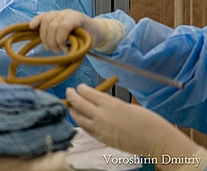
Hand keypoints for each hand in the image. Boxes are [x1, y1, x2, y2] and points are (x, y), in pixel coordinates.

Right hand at [28, 10, 106, 52]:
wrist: (95, 28)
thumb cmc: (92, 37)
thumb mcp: (89, 42)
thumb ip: (77, 45)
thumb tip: (64, 51)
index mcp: (77, 18)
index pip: (64, 25)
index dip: (60, 39)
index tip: (63, 48)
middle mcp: (67, 13)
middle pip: (52, 23)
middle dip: (51, 40)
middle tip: (56, 50)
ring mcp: (59, 13)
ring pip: (45, 20)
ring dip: (44, 35)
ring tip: (48, 46)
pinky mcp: (53, 15)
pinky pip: (42, 16)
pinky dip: (36, 21)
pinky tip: (32, 27)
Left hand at [66, 84, 199, 156]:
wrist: (157, 141)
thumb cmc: (149, 121)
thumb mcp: (127, 105)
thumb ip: (110, 103)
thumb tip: (98, 100)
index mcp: (110, 104)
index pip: (87, 92)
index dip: (81, 88)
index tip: (80, 86)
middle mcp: (102, 116)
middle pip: (78, 103)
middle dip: (71, 96)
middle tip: (69, 92)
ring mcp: (101, 129)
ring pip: (78, 118)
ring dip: (73, 110)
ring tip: (71, 106)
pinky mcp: (103, 139)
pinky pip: (86, 130)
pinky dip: (81, 123)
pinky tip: (81, 119)